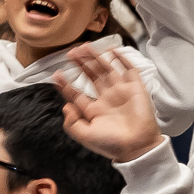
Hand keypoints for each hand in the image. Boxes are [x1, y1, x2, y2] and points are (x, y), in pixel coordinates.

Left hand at [53, 45, 162, 161]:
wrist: (138, 146)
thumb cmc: (112, 144)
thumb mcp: (85, 136)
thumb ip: (71, 123)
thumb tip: (65, 106)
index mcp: (94, 110)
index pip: (77, 94)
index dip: (66, 85)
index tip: (56, 75)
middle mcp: (107, 99)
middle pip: (91, 76)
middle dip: (81, 64)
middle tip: (71, 53)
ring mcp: (121, 92)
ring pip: (106, 69)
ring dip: (96, 58)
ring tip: (85, 46)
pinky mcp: (135, 88)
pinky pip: (128, 69)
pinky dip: (121, 59)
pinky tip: (112, 50)